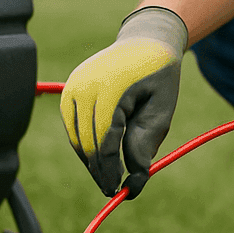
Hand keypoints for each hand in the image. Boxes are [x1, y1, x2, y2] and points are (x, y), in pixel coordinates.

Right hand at [60, 6, 187, 197]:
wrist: (145, 41)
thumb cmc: (158, 75)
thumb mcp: (163, 108)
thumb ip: (147, 142)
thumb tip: (133, 177)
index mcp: (111, 88)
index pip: (104, 140)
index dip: (109, 169)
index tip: (117, 190)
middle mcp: (85, 85)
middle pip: (86, 141)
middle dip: (98, 170)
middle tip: (111, 190)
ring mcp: (74, 86)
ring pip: (75, 137)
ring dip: (89, 160)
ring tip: (107, 175)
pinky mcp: (70, 89)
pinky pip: (72, 126)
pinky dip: (83, 144)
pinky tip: (98, 156)